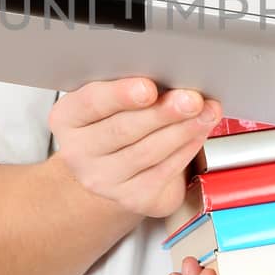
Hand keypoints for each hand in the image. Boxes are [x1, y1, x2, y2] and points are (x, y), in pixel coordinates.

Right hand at [48, 78, 221, 218]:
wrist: (111, 169)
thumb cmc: (115, 122)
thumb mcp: (112, 100)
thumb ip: (132, 86)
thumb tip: (173, 76)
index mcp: (68, 118)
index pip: (92, 103)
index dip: (121, 95)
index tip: (148, 88)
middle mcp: (79, 152)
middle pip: (123, 129)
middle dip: (163, 112)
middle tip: (191, 98)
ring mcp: (103, 179)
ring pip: (148, 152)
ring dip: (183, 129)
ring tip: (206, 112)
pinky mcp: (131, 198)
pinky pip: (164, 171)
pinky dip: (187, 148)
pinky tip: (199, 132)